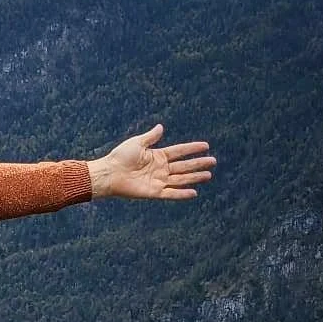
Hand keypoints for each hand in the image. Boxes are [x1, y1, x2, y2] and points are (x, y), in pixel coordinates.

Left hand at [90, 124, 214, 200]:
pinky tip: (194, 192)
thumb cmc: (120, 157)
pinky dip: (182, 194)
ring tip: (208, 175)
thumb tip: (161, 127)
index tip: (206, 146)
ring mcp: (158, 181)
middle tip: (213, 161)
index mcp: (158, 156)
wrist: (109, 173)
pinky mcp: (154, 192)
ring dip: (195, 177)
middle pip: (184, 166)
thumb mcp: (137, 143)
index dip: (192, 149)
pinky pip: (171, 193)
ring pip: (181, 179)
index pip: (179, 151)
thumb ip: (150, 136)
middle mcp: (160, 169)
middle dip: (198, 164)